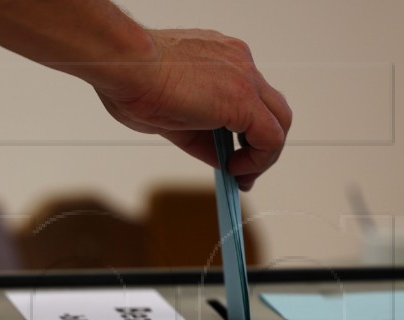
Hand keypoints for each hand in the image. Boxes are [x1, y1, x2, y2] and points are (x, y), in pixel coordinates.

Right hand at [95, 29, 291, 190]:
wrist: (124, 65)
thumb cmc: (130, 81)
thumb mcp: (170, 115)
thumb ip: (199, 134)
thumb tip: (217, 156)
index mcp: (220, 60)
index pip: (245, 100)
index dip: (242, 133)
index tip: (231, 156)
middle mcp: (238, 63)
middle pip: (270, 108)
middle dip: (260, 144)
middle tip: (241, 170)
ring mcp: (245, 77)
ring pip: (278, 120)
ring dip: (263, 154)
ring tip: (238, 174)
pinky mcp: (244, 99)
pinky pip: (271, 137)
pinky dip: (259, 160)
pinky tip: (235, 170)